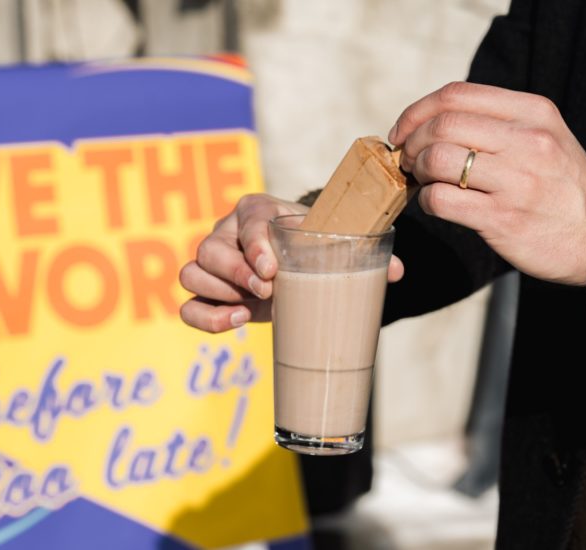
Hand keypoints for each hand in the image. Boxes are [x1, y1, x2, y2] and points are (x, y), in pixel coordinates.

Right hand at [179, 194, 403, 332]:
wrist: (297, 261)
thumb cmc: (313, 246)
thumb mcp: (334, 244)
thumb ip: (363, 254)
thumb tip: (397, 271)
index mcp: (257, 210)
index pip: (247, 222)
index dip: (255, 245)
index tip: (272, 270)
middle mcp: (227, 232)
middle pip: (211, 248)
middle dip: (236, 273)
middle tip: (267, 290)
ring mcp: (212, 264)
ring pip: (193, 272)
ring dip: (220, 293)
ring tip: (250, 308)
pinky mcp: (208, 293)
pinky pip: (188, 305)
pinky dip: (205, 317)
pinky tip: (235, 322)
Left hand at [389, 82, 585, 285]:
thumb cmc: (562, 186)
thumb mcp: (544, 136)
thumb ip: (497, 122)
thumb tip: (431, 121)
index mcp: (533, 112)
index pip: (457, 94)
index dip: (418, 111)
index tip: (404, 130)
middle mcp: (527, 141)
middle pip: (442, 124)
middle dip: (412, 142)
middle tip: (409, 160)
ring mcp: (516, 180)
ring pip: (436, 159)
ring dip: (417, 171)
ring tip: (424, 181)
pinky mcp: (503, 218)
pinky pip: (441, 200)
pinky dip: (427, 201)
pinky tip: (437, 205)